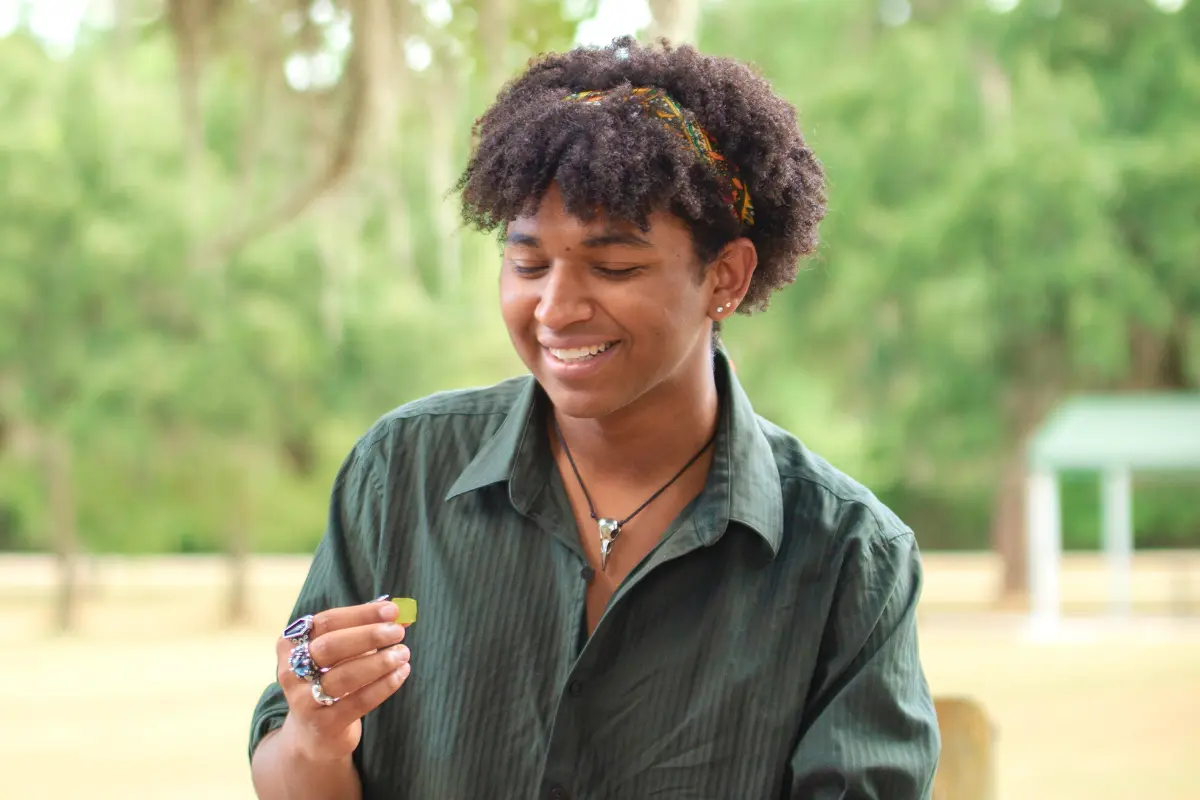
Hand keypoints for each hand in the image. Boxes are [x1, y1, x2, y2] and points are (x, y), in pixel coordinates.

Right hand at [275, 598, 410, 762]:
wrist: (311, 734)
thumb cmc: (329, 680)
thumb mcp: (341, 653)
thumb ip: (365, 631)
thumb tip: (401, 614)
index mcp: (291, 644)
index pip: (327, 621)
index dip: (361, 614)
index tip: (392, 611)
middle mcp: (291, 671)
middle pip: (331, 646)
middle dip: (368, 636)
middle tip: (398, 633)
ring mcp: (304, 700)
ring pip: (345, 676)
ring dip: (379, 662)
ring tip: (403, 653)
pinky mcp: (323, 725)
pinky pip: (358, 701)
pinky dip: (384, 685)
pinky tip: (401, 673)